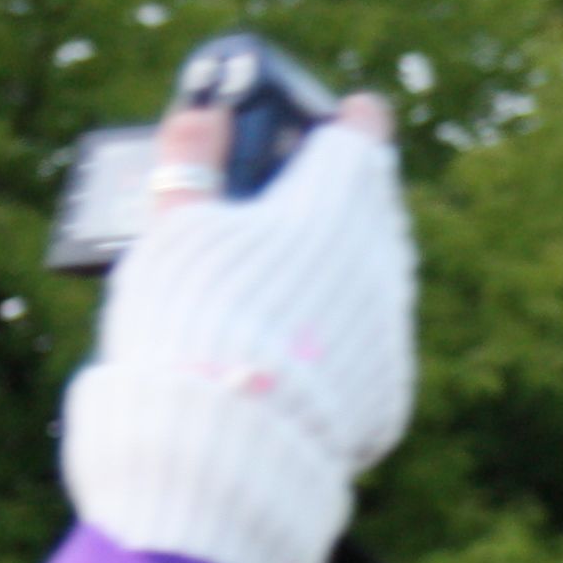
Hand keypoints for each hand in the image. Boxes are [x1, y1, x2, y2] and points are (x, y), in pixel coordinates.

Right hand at [64, 87, 415, 562]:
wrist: (224, 451)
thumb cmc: (187, 324)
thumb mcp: (173, 233)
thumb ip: (191, 168)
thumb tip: (201, 116)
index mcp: (330, 212)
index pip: (358, 145)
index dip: (352, 123)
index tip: (355, 111)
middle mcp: (376, 268)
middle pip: (377, 211)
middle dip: (355, 192)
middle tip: (329, 182)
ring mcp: (388, 334)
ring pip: (381, 279)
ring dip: (355, 260)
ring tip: (316, 256)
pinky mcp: (388, 394)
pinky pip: (372, 345)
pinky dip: (348, 330)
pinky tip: (315, 336)